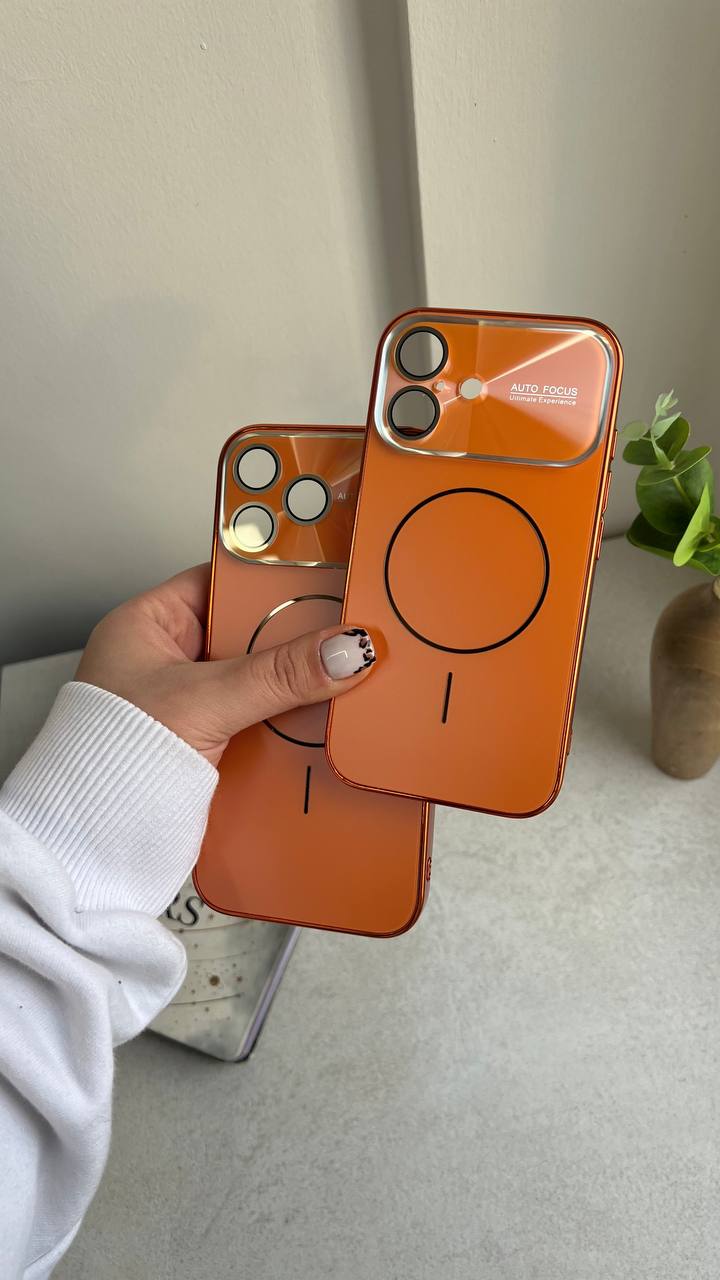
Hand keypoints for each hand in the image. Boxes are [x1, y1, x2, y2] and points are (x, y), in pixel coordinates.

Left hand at [75, 564, 375, 766]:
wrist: (93, 841)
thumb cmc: (110, 759)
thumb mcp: (206, 700)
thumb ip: (278, 673)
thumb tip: (345, 648)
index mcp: (147, 625)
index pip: (220, 581)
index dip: (269, 579)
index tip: (322, 577)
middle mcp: (166, 661)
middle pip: (248, 633)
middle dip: (294, 638)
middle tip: (344, 630)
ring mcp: (187, 705)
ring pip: (258, 680)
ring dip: (295, 685)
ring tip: (344, 673)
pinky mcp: (206, 746)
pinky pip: (259, 721)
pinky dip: (287, 724)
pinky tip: (321, 721)